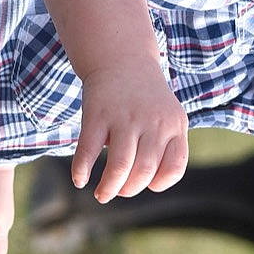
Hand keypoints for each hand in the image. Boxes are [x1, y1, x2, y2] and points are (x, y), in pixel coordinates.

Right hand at [75, 67, 188, 202]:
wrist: (122, 59)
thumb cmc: (145, 98)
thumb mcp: (167, 117)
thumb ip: (166, 147)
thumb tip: (148, 183)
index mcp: (174, 125)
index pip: (174, 167)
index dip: (160, 183)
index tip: (147, 184)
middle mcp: (153, 122)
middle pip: (144, 171)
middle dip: (130, 190)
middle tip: (118, 192)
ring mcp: (125, 118)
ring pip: (120, 166)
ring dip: (109, 188)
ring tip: (102, 195)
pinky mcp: (97, 114)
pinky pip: (90, 150)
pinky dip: (82, 169)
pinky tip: (79, 180)